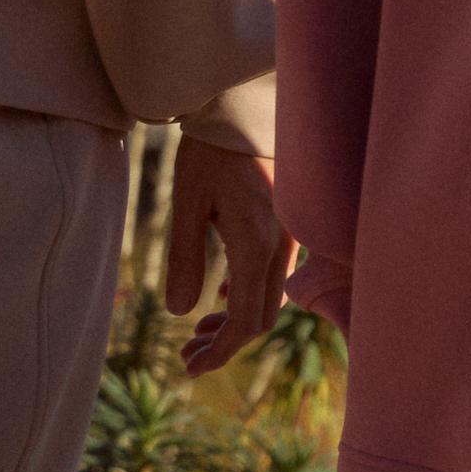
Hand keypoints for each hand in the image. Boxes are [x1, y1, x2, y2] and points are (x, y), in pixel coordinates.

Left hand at [167, 137, 287, 378]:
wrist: (246, 103)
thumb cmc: (210, 148)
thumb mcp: (188, 203)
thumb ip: (185, 259)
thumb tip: (180, 313)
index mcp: (257, 246)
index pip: (246, 322)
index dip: (220, 352)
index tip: (191, 367)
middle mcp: (282, 247)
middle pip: (261, 318)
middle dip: (225, 343)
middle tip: (186, 354)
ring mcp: (290, 236)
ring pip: (268, 298)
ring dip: (234, 321)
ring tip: (196, 331)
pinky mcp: (288, 226)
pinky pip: (272, 275)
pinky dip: (245, 295)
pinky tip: (218, 298)